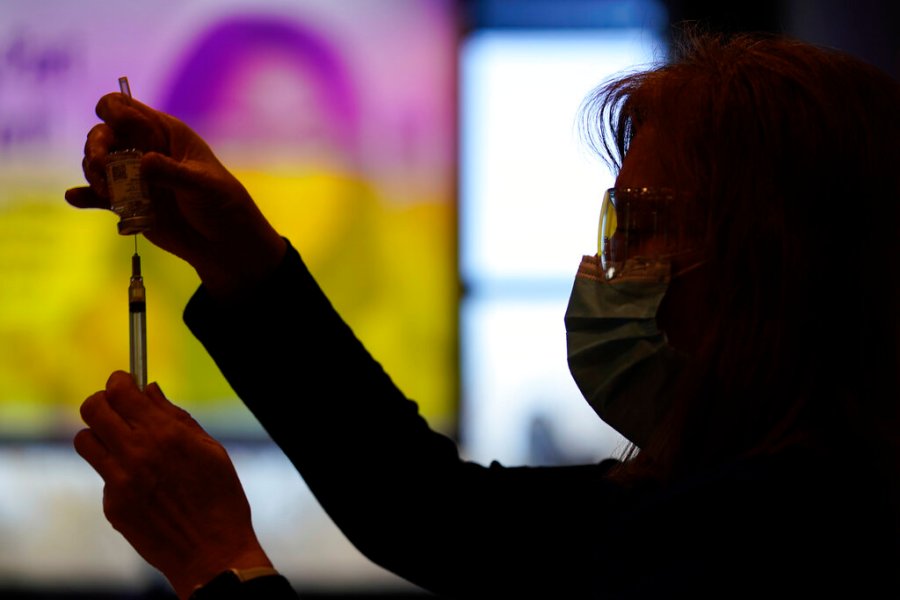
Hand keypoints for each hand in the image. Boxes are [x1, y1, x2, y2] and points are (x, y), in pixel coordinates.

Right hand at [65, 93, 285, 297]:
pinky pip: (99, 195)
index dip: (113, 111)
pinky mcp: (129, 201)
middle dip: (96, 146)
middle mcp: (145, 149)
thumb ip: (172, 173)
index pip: (126, 107)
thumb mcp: (203, 185)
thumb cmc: (222, 205)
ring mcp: (135, 176)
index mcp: (164, 133)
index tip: (114, 130)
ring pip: (98, 163)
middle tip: (102, 168)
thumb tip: (142, 162)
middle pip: (104, 134)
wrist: (223, 243)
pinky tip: (74, 198)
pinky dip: (85, 196)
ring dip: (93, 173)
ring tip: (108, 194)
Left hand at [74, 371, 272, 599]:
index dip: (120, 381)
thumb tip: (149, 390)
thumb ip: (176, 417)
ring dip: (99, 435)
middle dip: (103, 401)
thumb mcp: (210, 449)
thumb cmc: (221, 498)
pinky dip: (116, 472)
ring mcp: (120, 481)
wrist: (213, 553)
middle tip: (117, 408)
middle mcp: (136, 453)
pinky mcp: (112, 506)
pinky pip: (103, 475)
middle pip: (93, 409)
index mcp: (165, 434)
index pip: (121, 391)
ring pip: (84, 440)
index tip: (125, 382)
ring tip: (121, 442)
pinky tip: (142, 485)